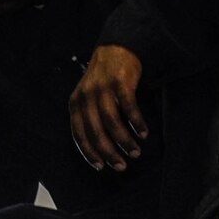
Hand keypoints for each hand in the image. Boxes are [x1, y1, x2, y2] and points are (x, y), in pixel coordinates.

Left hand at [68, 45, 147, 171]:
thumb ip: (89, 119)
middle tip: (122, 166)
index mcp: (75, 104)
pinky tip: (143, 133)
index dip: (89, 153)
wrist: (115, 51)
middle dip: (109, 152)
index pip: (79, 134)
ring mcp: (102, 89)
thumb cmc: (102, 82)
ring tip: (135, 152)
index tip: (101, 167)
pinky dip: (136, 123)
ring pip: (112, 123)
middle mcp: (86, 97)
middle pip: (96, 132)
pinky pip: (129, 107)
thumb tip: (100, 151)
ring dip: (124, 141)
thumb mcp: (88, 99)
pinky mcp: (119, 82)